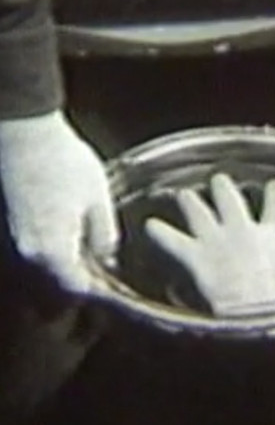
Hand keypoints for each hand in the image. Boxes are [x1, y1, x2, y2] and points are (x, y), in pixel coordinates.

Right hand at [0, 110, 118, 292]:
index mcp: (50, 252)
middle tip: (99, 280)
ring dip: (57, 281)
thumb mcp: (97, 198)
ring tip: (81, 264)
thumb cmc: (59, 158)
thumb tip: (107, 260)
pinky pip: (25, 262)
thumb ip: (104, 238)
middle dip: (75, 293)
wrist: (19, 127)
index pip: (76, 292)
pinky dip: (43, 265)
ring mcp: (9, 247)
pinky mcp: (4, 235)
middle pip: (50, 297)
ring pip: (34, 283)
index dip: (98, 294)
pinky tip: (61, 248)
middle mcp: (24, 256)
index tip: (113, 289)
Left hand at [145, 173, 274, 316]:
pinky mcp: (196, 258)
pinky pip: (175, 242)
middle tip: (220, 180)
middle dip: (225, 190)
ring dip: (192, 204)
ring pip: (201, 215)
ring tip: (183, 196)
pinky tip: (150, 226)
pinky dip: (162, 234)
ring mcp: (217, 242)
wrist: (255, 314)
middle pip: (232, 202)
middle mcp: (242, 230)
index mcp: (273, 233)